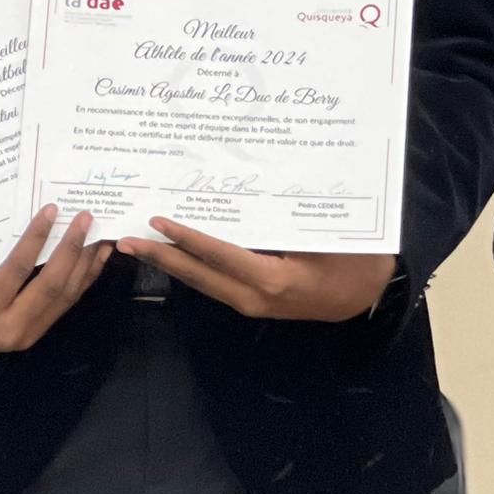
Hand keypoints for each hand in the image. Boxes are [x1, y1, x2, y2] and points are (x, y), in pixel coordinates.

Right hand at [0, 207, 112, 356]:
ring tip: (101, 235)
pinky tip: (95, 260)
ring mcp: (27, 334)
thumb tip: (8, 214)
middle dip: (71, 250)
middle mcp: (9, 327)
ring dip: (85, 264)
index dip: (35, 239)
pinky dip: (83, 280)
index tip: (50, 210)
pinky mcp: (37, 333)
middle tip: (85, 218)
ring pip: (64, 297)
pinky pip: (65, 304)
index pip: (17, 270)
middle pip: (50, 286)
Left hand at [121, 220, 393, 321]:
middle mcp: (255, 296)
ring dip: (170, 264)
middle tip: (123, 241)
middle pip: (199, 275)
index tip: (157, 223)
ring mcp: (253, 303)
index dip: (187, 239)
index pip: (220, 256)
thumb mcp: (328, 236)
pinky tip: (174, 252)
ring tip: (137, 245)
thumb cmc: (356, 260)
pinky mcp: (254, 300)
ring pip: (203, 282)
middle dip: (159, 258)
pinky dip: (191, 267)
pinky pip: (216, 282)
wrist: (371, 296)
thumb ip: (287, 220)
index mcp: (273, 279)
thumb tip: (247, 191)